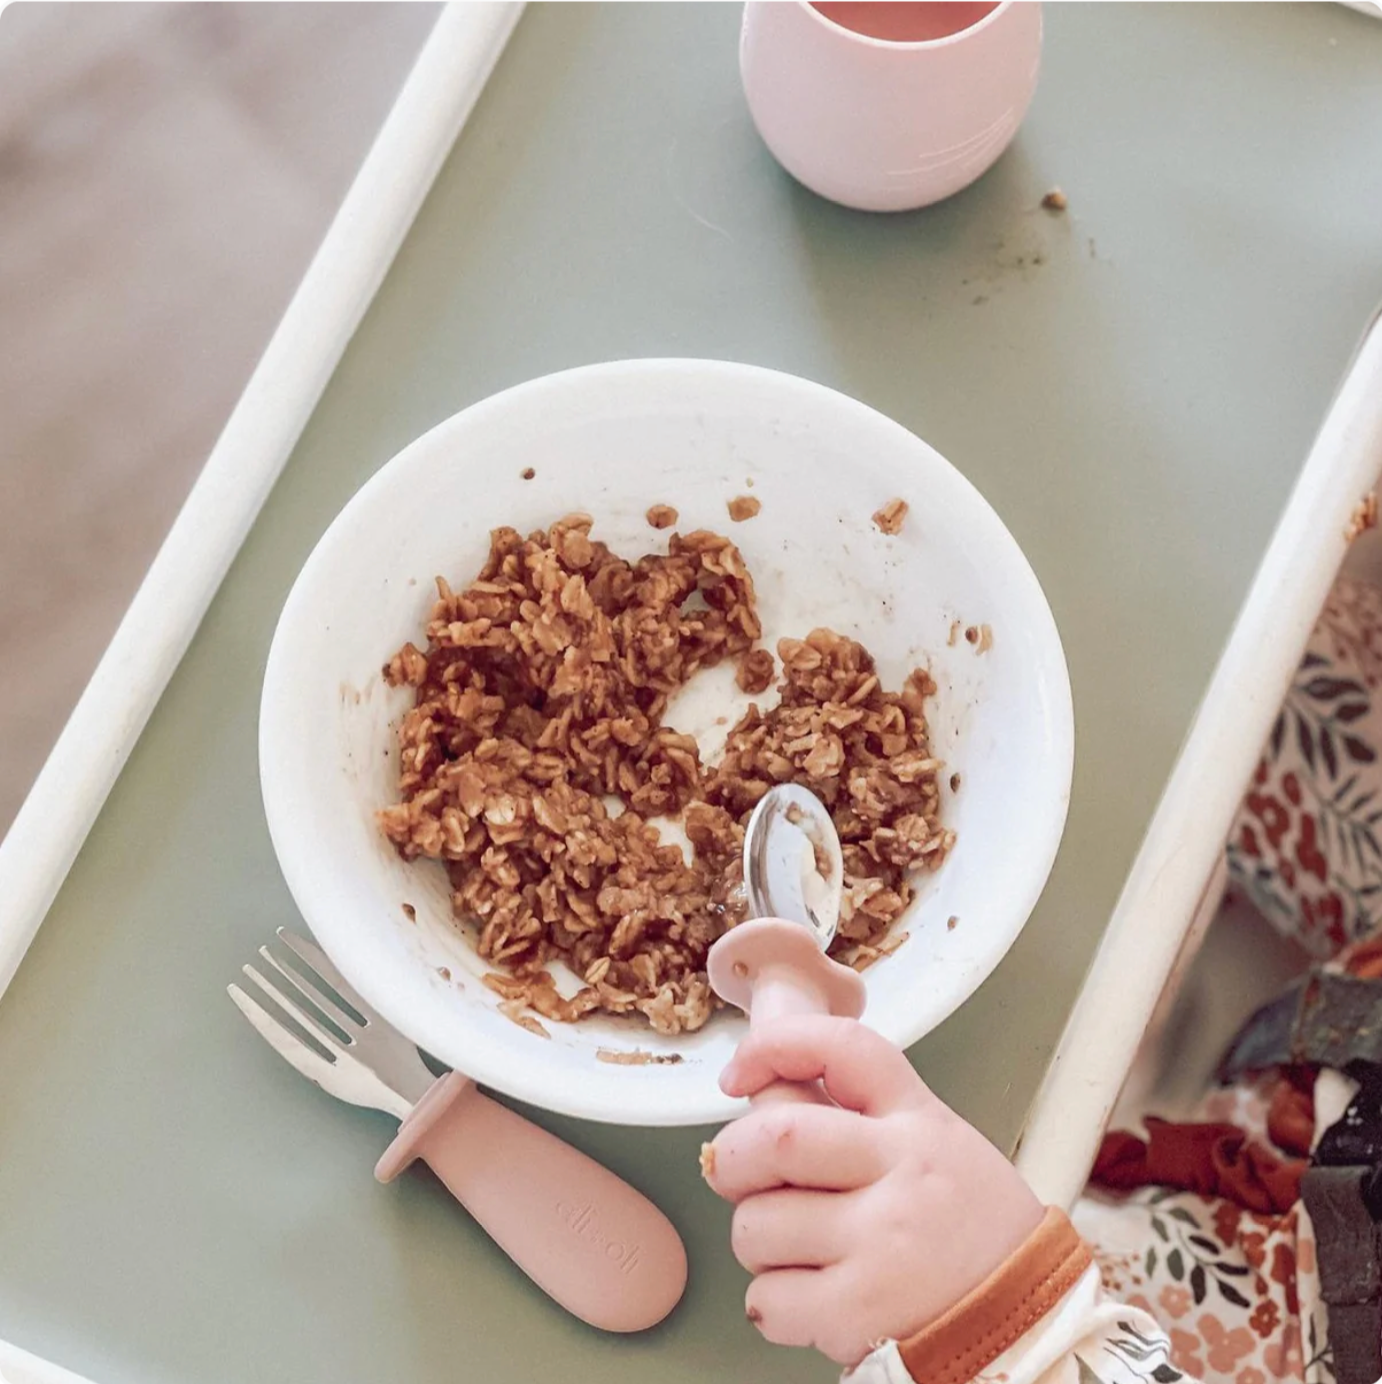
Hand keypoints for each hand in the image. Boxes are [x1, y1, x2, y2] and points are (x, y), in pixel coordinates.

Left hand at [702, 1015, 1042, 1366]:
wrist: (1031, 1327)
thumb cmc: (972, 1232)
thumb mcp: (935, 1143)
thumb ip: (859, 1116)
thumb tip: (763, 1095)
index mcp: (919, 1122)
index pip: (843, 1048)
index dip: (775, 1046)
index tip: (740, 1073)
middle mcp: (902, 1173)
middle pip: (776, 1137)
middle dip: (732, 1158)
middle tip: (736, 1175)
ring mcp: (881, 1244)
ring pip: (756, 1224)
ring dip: (756, 1239)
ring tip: (801, 1250)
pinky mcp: (859, 1313)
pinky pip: (766, 1298)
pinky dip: (772, 1302)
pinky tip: (812, 1298)